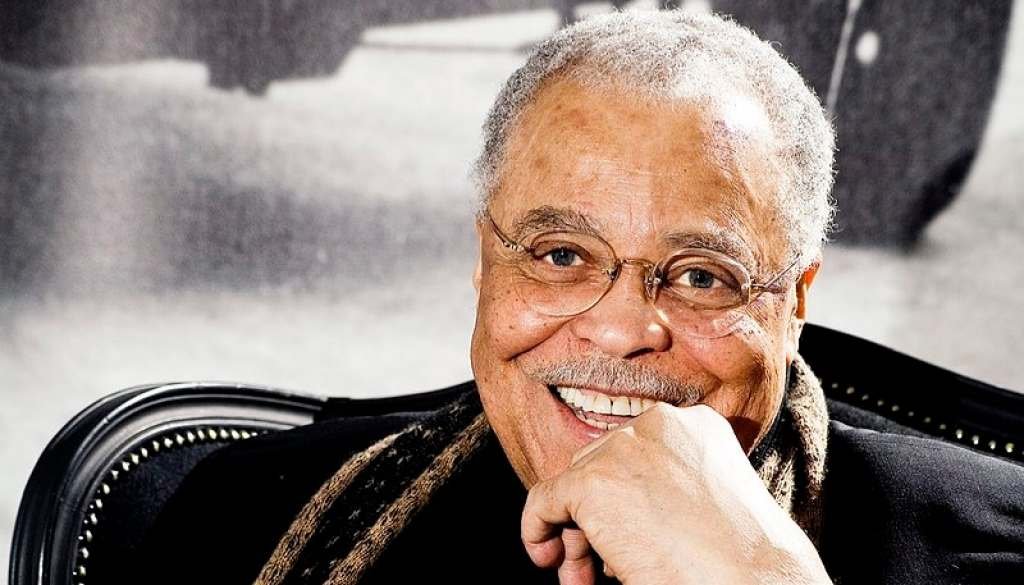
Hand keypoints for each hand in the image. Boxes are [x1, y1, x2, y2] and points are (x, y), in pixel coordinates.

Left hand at [520, 403, 830, 584]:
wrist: (755, 583)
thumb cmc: (744, 561)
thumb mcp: (709, 503)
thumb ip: (664, 488)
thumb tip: (614, 510)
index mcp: (696, 425)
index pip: (636, 453)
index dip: (626, 501)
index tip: (628, 541)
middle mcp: (659, 422)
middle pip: (602, 466)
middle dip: (596, 519)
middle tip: (598, 569)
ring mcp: (623, 447)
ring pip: (575, 487)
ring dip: (575, 536)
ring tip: (583, 578)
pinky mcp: (592, 482)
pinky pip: (544, 501)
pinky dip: (537, 530)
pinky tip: (548, 559)